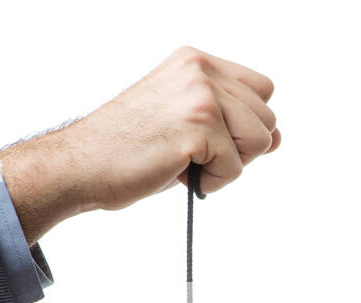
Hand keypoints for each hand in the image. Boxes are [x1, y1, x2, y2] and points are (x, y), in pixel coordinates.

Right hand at [0, 46, 279, 242]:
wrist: (82, 164)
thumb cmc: (130, 148)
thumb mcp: (188, 123)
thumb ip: (234, 122)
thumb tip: (279, 136)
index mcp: (196, 62)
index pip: (262, 89)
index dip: (246, 122)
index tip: (212, 136)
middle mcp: (200, 70)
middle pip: (267, 118)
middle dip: (239, 147)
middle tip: (192, 151)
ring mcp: (201, 95)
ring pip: (260, 142)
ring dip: (228, 164)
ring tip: (185, 160)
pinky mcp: (199, 126)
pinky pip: (237, 168)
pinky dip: (213, 181)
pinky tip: (178, 170)